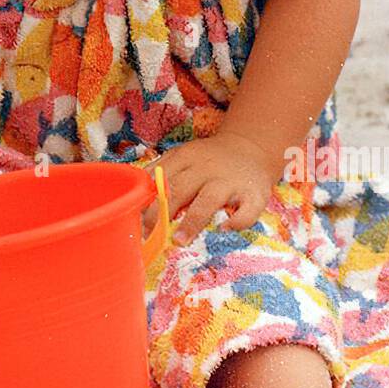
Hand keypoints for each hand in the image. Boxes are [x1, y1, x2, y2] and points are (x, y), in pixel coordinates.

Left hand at [142, 131, 279, 244]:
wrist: (251, 148)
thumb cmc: (210, 158)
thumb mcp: (184, 156)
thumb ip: (162, 171)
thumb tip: (134, 196)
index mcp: (186, 158)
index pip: (161, 179)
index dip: (146, 201)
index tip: (135, 220)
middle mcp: (206, 169)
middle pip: (179, 189)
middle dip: (162, 212)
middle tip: (149, 235)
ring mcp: (230, 182)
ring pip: (208, 200)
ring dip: (192, 221)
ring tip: (179, 240)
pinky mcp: (254, 195)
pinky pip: (246, 211)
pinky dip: (237, 222)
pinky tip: (224, 230)